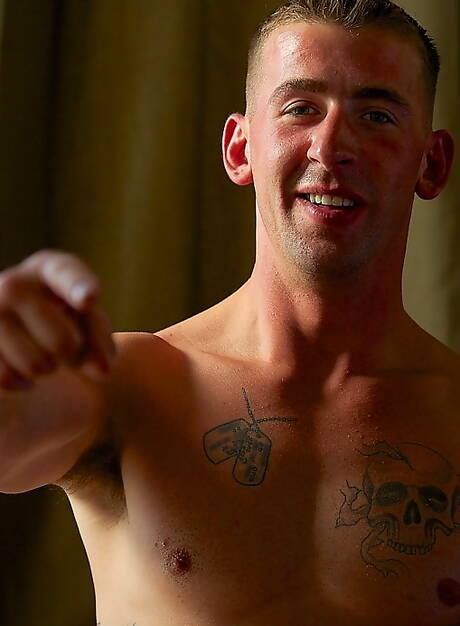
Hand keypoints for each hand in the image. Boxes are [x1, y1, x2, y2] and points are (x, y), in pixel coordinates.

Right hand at [0, 250, 116, 389]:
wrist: (23, 332)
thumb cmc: (63, 321)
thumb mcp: (89, 323)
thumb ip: (100, 339)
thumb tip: (101, 368)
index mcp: (48, 269)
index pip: (65, 274)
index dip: (78, 287)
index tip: (89, 299)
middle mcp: (14, 284)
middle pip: (63, 342)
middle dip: (73, 356)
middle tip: (68, 347)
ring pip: (36, 364)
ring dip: (46, 369)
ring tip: (42, 352)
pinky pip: (6, 377)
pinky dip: (21, 381)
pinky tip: (21, 368)